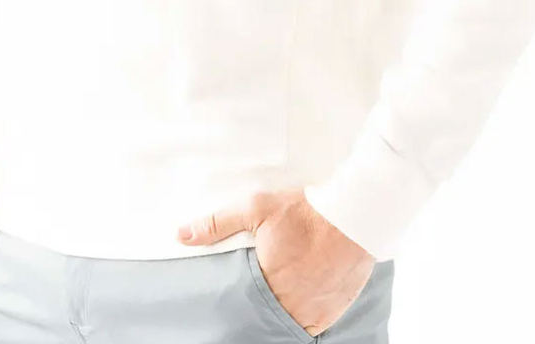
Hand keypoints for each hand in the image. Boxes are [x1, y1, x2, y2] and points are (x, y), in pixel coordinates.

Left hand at [177, 187, 375, 335]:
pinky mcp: (332, 312)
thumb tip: (181, 235)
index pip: (240, 308)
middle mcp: (289, 304)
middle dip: (258, 309)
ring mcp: (313, 312)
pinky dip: (303, 317)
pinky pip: (311, 326)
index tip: (232, 302)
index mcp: (266, 283)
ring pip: (288, 325)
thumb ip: (217, 223)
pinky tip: (298, 300)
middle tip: (260, 292)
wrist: (353, 216)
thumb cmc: (304, 211)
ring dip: (281, 313)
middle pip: (264, 318)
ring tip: (278, 295)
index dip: (236, 305)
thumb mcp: (256, 208)